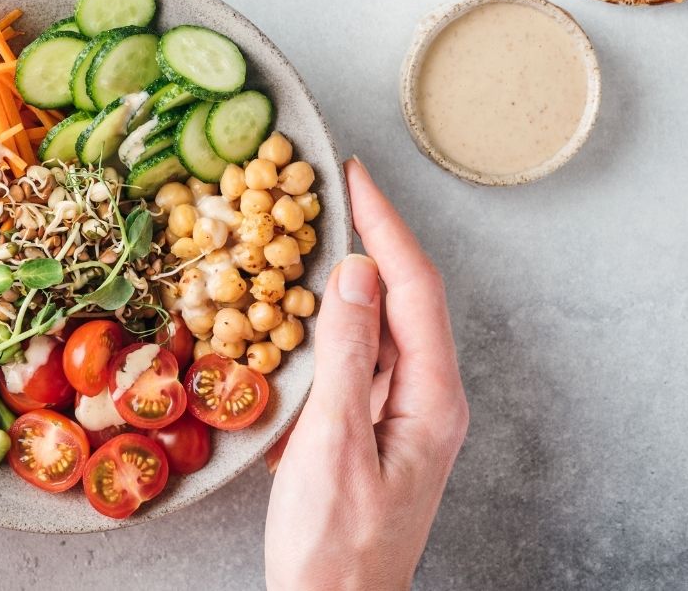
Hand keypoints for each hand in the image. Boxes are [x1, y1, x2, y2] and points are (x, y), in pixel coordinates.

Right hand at [264, 158, 468, 589]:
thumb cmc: (333, 544)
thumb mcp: (333, 444)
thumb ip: (345, 356)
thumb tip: (352, 273)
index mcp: (430, 399)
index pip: (414, 289)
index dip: (384, 226)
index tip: (353, 178)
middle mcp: (423, 400)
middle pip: (400, 300)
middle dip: (366, 241)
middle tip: (325, 193)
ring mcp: (396, 416)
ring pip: (374, 329)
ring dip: (341, 282)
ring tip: (304, 238)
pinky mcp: (367, 430)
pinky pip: (351, 362)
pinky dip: (323, 328)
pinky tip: (292, 315)